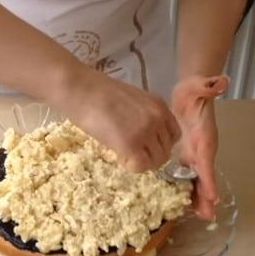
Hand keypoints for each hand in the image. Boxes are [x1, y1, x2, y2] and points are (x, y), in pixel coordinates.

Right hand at [56, 67, 180, 172]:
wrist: (80, 89)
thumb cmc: (98, 92)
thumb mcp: (132, 100)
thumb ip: (145, 116)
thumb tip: (146, 138)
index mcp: (160, 105)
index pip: (173, 136)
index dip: (159, 145)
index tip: (145, 146)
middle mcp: (158, 118)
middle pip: (166, 151)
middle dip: (150, 156)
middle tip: (131, 153)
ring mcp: (146, 132)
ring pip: (155, 161)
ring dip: (140, 162)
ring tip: (122, 152)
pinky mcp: (131, 144)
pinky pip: (140, 166)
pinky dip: (130, 165)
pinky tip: (118, 155)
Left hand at [172, 75, 228, 219]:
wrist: (191, 90)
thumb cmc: (195, 89)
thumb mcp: (200, 85)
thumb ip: (208, 85)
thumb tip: (221, 82)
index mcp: (205, 138)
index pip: (208, 161)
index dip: (209, 178)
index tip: (212, 196)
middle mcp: (202, 149)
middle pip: (205, 176)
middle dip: (207, 196)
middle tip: (208, 216)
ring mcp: (194, 153)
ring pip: (197, 179)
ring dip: (198, 197)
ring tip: (199, 216)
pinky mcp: (185, 153)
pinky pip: (187, 174)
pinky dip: (186, 188)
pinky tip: (182, 202)